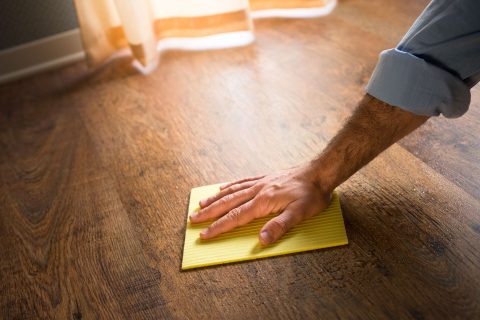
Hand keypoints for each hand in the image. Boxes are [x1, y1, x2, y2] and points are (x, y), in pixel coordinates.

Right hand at [189, 165, 332, 244]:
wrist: (319, 172)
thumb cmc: (311, 194)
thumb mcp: (300, 213)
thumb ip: (279, 227)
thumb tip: (261, 241)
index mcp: (263, 201)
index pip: (235, 217)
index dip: (218, 227)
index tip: (204, 234)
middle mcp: (257, 191)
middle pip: (228, 203)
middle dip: (209, 213)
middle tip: (193, 219)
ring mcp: (260, 183)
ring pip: (232, 191)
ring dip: (215, 199)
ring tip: (201, 204)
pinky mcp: (265, 177)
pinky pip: (242, 181)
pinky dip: (230, 186)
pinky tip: (222, 187)